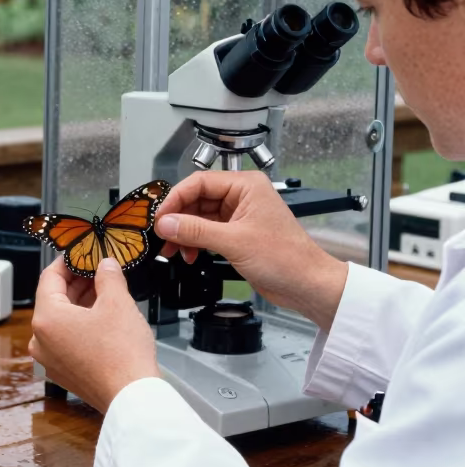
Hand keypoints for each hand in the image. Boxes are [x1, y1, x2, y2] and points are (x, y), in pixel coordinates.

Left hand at [28, 257, 159, 413]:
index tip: (80, 254)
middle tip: (98, 270)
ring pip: (61, 320)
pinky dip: (81, 324)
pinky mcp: (64, 372)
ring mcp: (50, 359)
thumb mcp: (117, 302)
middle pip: (54, 299)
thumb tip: (105, 265)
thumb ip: (108, 276)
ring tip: (105, 291)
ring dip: (80, 303)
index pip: (49, 277)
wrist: (132, 397)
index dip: (67, 261)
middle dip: (77, 283)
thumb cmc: (122, 355)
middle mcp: (40, 341)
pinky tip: (103, 317)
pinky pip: (67, 339)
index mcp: (46, 319)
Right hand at [154, 172, 347, 332]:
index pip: (199, 183)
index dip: (176, 199)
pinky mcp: (237, 234)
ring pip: (199, 217)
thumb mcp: (233, 242)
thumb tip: (165, 223)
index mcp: (245, 185)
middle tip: (162, 236)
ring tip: (172, 250)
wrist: (306, 284)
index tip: (159, 217)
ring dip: (184, 233)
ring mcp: (239, 215)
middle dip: (178, 219)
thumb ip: (195, 230)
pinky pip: (207, 232)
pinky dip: (195, 242)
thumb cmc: (285, 258)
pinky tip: (189, 254)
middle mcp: (241, 196)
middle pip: (197, 199)